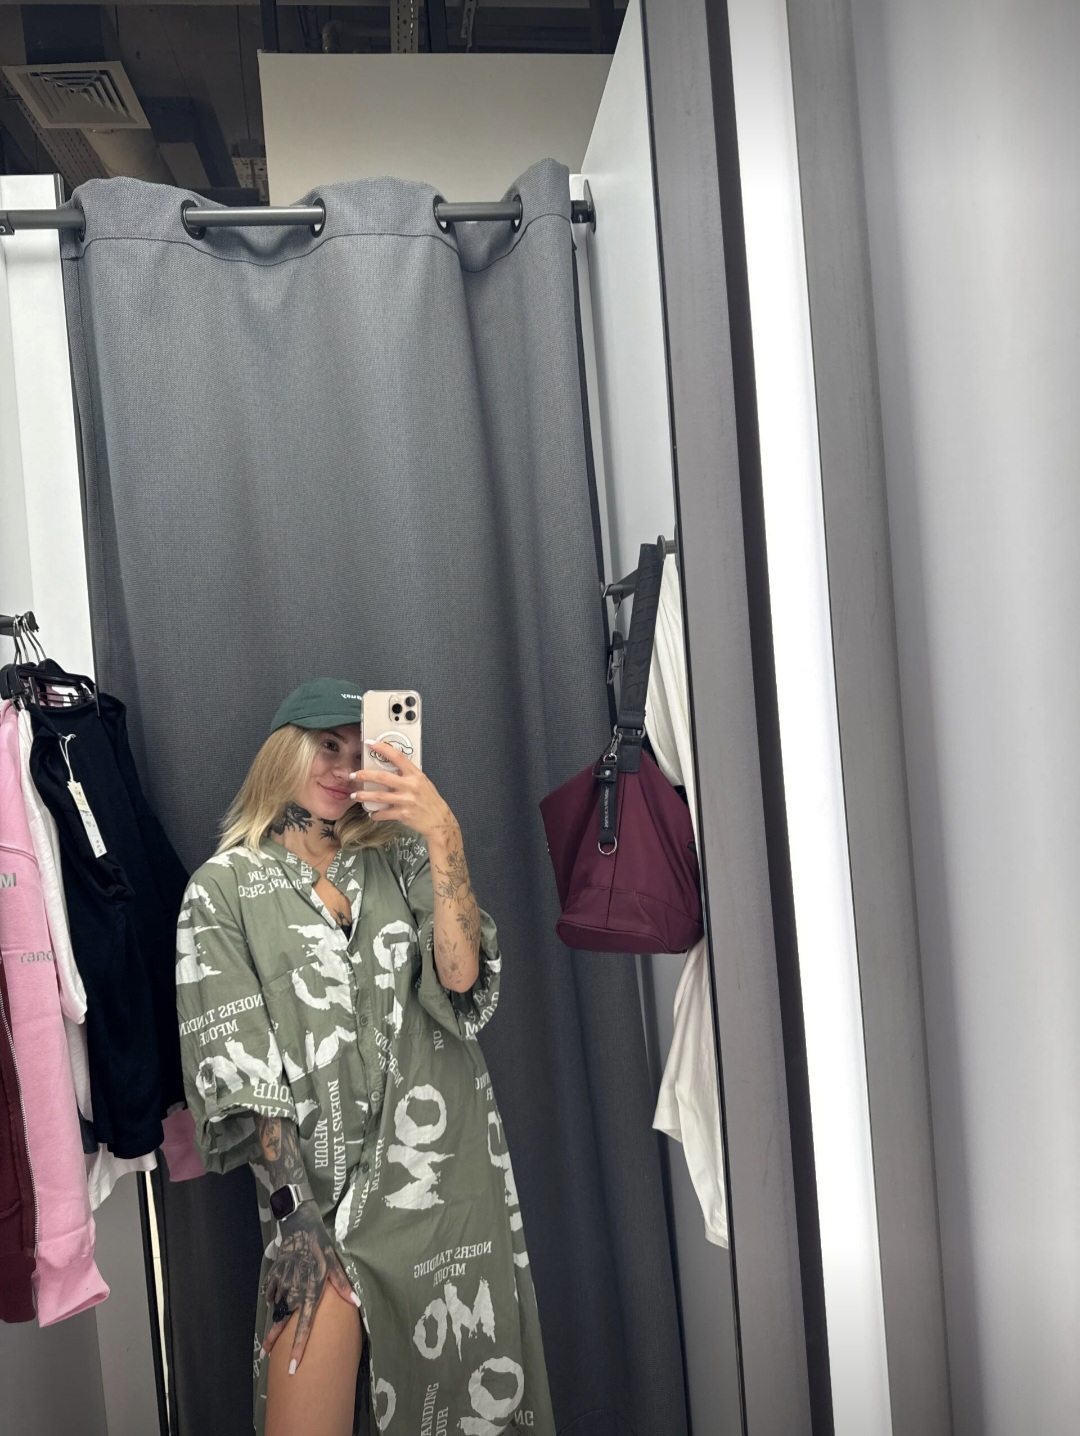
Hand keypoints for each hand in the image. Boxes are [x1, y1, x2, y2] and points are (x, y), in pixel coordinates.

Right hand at [261, 1201, 358, 1372]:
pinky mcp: (273, 1276)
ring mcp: (281, 1284)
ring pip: (277, 1306)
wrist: (300, 1226)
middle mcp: (294, 1291)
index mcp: (311, 1292)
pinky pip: (270, 1293)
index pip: (305, 1326)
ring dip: (277, 1313)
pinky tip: (279, 1293)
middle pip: (283, 1322)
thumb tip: (357, 1303)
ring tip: (282, 1309)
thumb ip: (343, 1286)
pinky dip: (273, 1296)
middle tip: (266, 1353)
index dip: (299, 1348)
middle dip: (274, 1339)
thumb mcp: (335, 1264)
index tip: (292, 1367)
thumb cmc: (321, 1247)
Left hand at [351, 742, 456, 844]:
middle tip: (353, 775)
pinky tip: (372, 814)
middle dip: (364, 775)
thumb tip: (390, 769)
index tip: (370, 743)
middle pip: (382, 777)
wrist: (439, 820)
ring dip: (364, 796)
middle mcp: (410, 786)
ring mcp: (406, 800)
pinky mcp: (403, 814)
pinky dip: (376, 814)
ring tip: (355, 795)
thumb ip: (407, 775)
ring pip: (379, 796)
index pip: (398, 757)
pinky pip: (384, 813)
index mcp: (415, 775)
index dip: (383, 749)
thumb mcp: (422, 782)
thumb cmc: (430, 800)